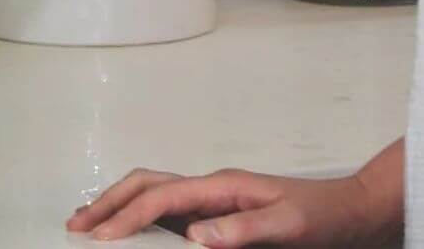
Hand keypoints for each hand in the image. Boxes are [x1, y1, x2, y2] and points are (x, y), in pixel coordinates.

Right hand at [67, 168, 393, 247]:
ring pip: (153, 193)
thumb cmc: (320, 217)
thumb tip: (193, 234)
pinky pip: (168, 211)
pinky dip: (140, 217)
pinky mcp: (217, 214)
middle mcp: (211, 187)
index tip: (99, 239)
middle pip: (147, 184)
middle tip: (75, 225)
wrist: (347, 211)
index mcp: (221, 185)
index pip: (162, 198)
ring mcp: (212, 199)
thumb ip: (242, 230)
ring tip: (89, 224)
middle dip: (109, 202)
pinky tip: (130, 232)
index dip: (127, 217)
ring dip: (119, 206)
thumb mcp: (287, 228)